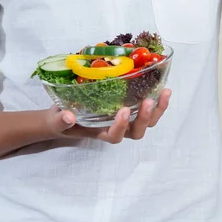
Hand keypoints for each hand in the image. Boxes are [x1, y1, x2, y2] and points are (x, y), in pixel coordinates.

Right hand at [45, 89, 171, 143]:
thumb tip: (68, 117)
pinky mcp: (127, 105)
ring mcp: (124, 118)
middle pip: (137, 131)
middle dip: (145, 118)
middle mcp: (116, 127)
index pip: (115, 136)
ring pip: (146, 121)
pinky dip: (156, 98)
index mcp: (101, 133)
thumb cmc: (61, 121)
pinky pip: (146, 107)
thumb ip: (60, 121)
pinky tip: (161, 84)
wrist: (62, 116)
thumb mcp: (56, 121)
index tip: (123, 111)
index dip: (122, 126)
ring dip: (157, 109)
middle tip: (148, 101)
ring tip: (165, 92)